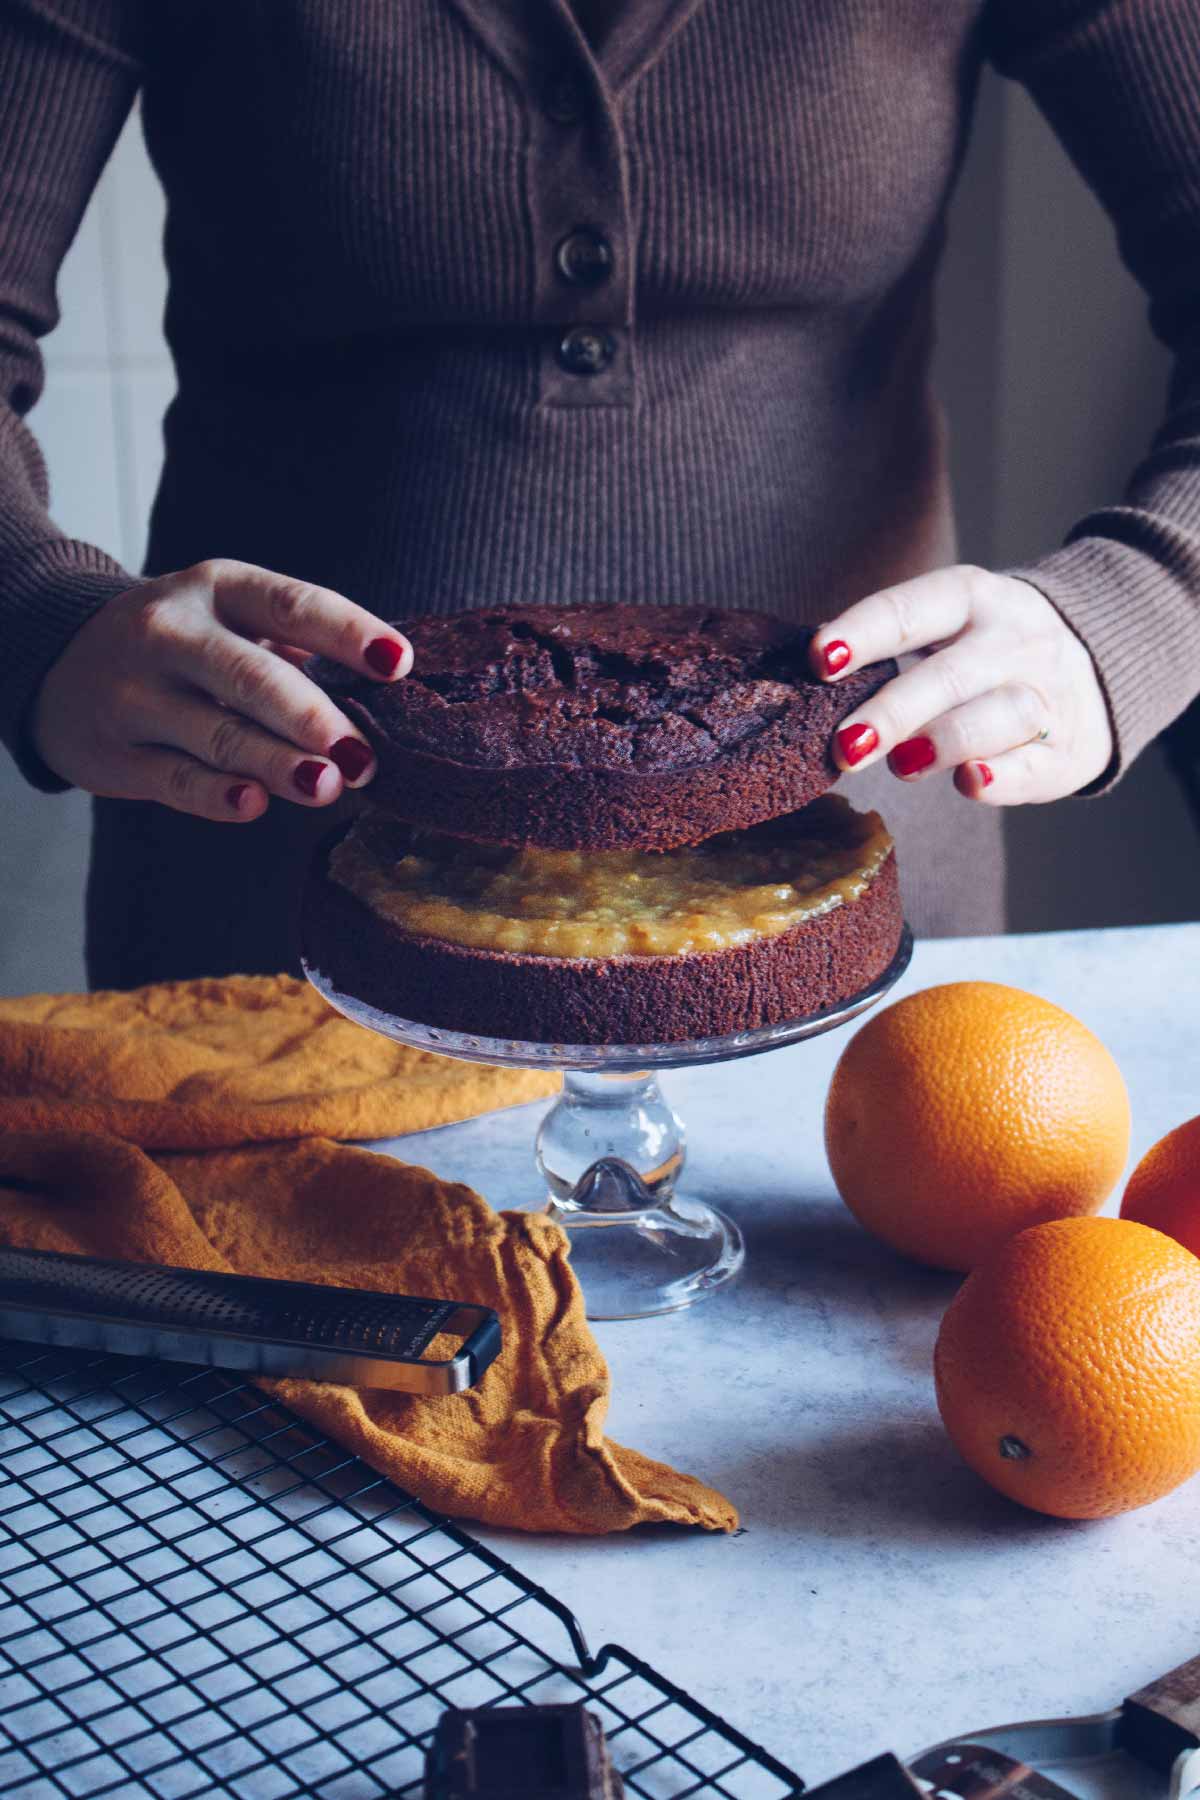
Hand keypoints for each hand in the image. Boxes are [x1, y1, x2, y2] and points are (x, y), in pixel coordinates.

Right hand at [32, 559, 411, 821]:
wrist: (58, 658)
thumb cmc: (185, 645)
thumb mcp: (231, 619)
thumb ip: (300, 649)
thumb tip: (393, 693)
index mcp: (218, 588)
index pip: (292, 604)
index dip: (349, 633)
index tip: (400, 664)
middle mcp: (173, 631)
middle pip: (251, 675)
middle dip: (312, 717)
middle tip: (363, 757)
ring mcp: (138, 692)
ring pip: (216, 731)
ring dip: (276, 762)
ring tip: (327, 786)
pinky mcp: (116, 752)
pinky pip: (174, 778)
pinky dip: (216, 794)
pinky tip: (254, 804)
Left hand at [810, 564, 1113, 800]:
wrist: (1102, 667)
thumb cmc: (990, 652)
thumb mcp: (950, 624)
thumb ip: (892, 642)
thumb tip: (814, 666)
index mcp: (972, 600)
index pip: (909, 613)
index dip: (863, 635)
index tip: (819, 660)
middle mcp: (1013, 640)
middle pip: (949, 674)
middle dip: (893, 710)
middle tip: (845, 745)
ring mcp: (1046, 695)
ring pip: (997, 715)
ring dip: (945, 740)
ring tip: (902, 764)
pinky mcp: (1065, 750)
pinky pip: (1033, 765)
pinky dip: (1002, 777)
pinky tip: (970, 782)